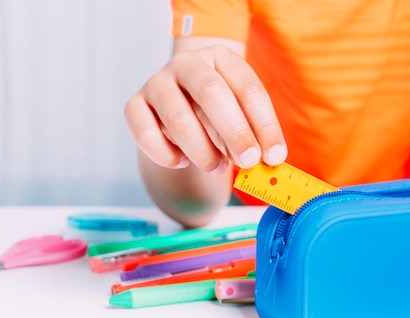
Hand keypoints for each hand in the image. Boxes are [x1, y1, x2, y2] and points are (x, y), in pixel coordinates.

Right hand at [124, 44, 286, 174]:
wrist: (180, 114)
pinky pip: (145, 133)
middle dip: (235, 132)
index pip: (248, 87)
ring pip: (178, 118)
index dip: (264, 124)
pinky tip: (183, 161)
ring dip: (203, 151)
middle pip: (212, 93)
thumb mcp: (241, 119)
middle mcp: (187, 63)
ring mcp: (157, 82)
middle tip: (249, 161)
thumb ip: (254, 135)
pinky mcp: (134, 106)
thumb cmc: (218, 116)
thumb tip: (270, 159)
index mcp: (221, 58)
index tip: (275, 156)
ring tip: (218, 168)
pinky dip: (167, 155)